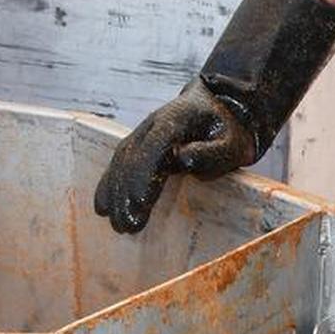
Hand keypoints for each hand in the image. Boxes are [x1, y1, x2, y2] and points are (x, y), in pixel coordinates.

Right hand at [93, 78, 255, 233]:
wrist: (219, 108)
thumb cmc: (229, 132)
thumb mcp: (231, 143)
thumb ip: (209, 153)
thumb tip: (181, 161)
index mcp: (175, 121)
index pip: (153, 149)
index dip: (143, 176)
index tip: (139, 204)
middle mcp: (152, 124)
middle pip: (132, 158)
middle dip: (126, 193)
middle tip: (127, 226)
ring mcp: (142, 132)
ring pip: (121, 161)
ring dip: (115, 194)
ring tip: (117, 224)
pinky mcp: (139, 143)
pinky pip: (119, 163)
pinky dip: (109, 185)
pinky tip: (103, 207)